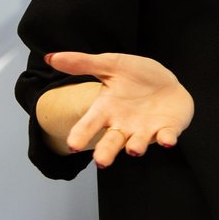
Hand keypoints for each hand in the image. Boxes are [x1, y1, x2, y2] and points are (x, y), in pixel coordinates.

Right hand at [46, 51, 194, 167]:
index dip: (81, 135)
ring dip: (136, 146)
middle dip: (106, 152)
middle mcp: (123, 125)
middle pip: (111, 142)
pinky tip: (167, 141)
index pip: (89, 125)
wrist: (166, 82)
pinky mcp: (167, 129)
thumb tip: (50, 57)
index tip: (73, 146)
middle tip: (101, 162)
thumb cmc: (136, 77)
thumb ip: (83, 63)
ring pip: (137, 143)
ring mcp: (145, 130)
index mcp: (106, 110)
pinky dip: (167, 139)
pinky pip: (166, 136)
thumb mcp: (111, 65)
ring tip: (133, 150)